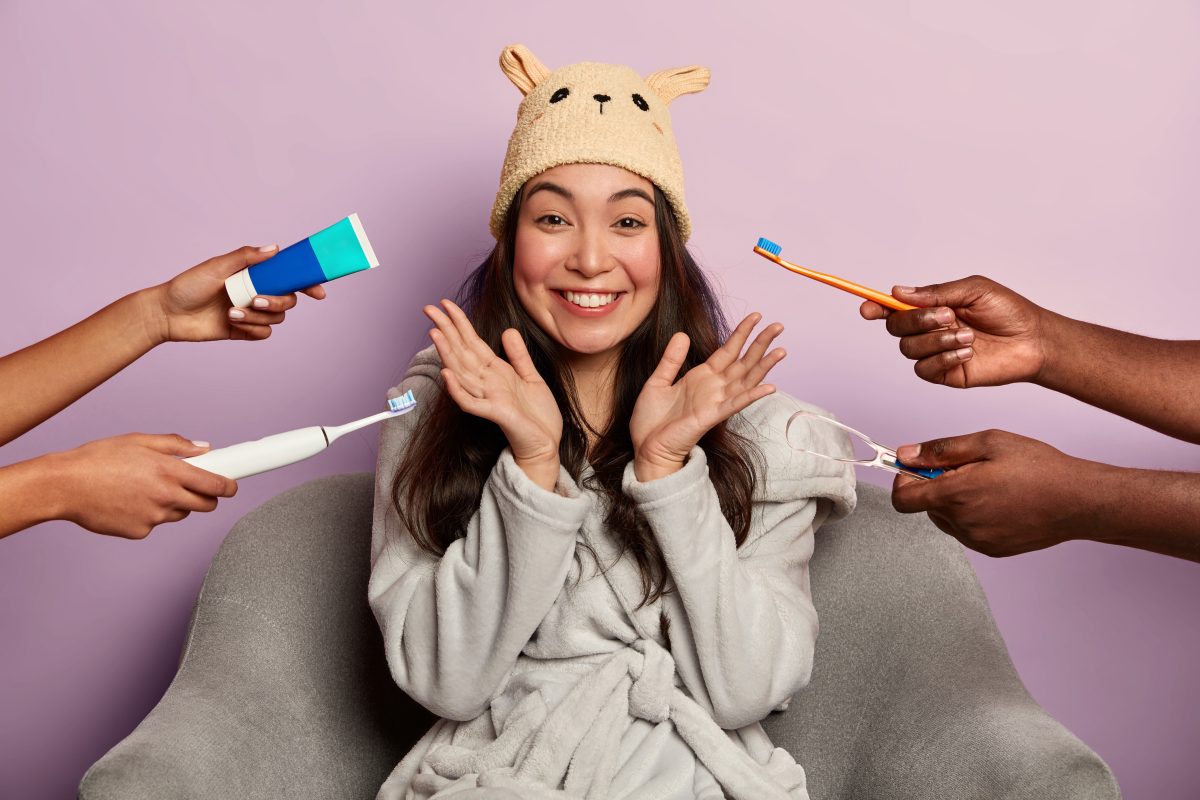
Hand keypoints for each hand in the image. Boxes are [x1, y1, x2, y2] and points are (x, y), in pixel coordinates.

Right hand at [48, 433, 237, 538]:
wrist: (63, 486)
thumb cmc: (98, 459)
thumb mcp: (139, 441)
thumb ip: (176, 445)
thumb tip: (205, 448)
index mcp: (169, 472)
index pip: (216, 485)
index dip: (229, 486)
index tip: (232, 486)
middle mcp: (166, 497)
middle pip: (206, 505)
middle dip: (206, 497)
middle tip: (193, 487)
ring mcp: (153, 517)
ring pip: (178, 513)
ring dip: (174, 504)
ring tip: (145, 488)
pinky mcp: (139, 532)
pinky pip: (155, 523)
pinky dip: (149, 514)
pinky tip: (128, 501)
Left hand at [146, 245, 326, 342]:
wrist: (168, 314)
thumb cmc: (188, 286)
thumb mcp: (216, 266)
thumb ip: (246, 257)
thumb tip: (275, 249)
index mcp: (253, 274)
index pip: (288, 277)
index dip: (307, 283)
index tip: (318, 292)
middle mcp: (256, 292)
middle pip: (288, 299)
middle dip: (277, 301)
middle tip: (256, 300)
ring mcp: (251, 312)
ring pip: (277, 318)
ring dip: (258, 316)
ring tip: (232, 313)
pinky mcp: (245, 330)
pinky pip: (264, 333)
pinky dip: (253, 329)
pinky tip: (233, 323)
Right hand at [424, 300, 562, 487]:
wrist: (546, 444)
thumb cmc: (538, 416)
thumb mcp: (532, 378)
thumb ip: (518, 356)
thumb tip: (508, 331)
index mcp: (496, 372)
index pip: (472, 342)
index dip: (459, 323)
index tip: (445, 304)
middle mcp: (487, 382)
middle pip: (462, 352)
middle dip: (446, 330)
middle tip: (429, 309)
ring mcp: (489, 398)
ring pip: (461, 373)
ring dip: (447, 354)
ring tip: (435, 334)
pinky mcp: (495, 414)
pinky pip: (471, 402)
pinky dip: (458, 390)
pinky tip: (447, 375)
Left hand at [631, 313, 784, 480]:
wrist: (645, 447)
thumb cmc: (651, 419)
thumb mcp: (657, 382)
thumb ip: (671, 360)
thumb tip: (682, 334)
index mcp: (702, 376)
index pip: (728, 350)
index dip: (742, 333)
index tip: (757, 315)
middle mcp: (713, 387)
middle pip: (744, 361)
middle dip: (761, 343)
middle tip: (779, 326)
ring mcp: (715, 402)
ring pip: (746, 380)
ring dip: (764, 366)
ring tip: (781, 350)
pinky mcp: (711, 417)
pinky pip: (735, 404)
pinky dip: (752, 395)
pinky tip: (769, 387)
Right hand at [859, 276, 1048, 387]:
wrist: (1033, 341)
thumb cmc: (1009, 312)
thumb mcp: (973, 290)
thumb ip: (936, 292)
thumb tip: (899, 292)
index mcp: (932, 306)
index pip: (894, 307)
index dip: (876, 307)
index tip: (868, 308)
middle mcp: (928, 329)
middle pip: (896, 328)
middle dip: (917, 321)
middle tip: (947, 315)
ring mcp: (934, 352)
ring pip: (908, 349)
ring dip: (937, 340)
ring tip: (968, 336)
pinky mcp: (944, 374)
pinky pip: (924, 370)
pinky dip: (943, 359)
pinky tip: (967, 353)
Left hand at [890, 429, 1087, 555]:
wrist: (1079, 500)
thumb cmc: (1038, 467)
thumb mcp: (988, 442)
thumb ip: (942, 450)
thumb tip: (906, 454)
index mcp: (956, 495)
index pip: (903, 499)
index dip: (904, 480)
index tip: (918, 467)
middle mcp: (962, 523)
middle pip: (925, 506)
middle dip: (936, 486)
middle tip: (968, 469)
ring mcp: (977, 540)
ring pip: (946, 519)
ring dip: (954, 502)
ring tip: (989, 484)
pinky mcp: (992, 549)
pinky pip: (967, 531)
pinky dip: (972, 516)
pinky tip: (999, 501)